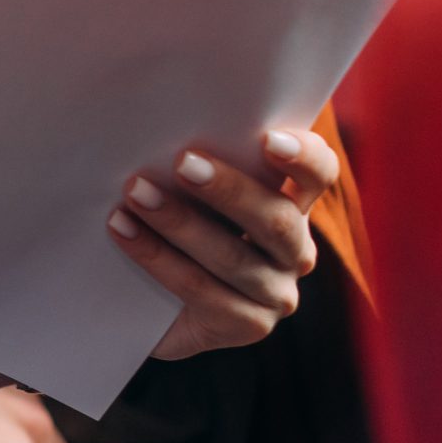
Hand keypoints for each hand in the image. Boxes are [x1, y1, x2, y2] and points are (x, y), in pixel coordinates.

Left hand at [113, 127, 335, 360]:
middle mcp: (293, 249)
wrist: (142, 297)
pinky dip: (158, 258)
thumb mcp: (185, 184)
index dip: (303, 156)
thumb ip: (194, 158)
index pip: (317, 173)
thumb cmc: (167, 218)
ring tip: (135, 193)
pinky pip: (204, 292)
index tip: (267, 138)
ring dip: (180, 223)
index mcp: (291, 202)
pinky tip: (124, 231)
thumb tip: (157, 117)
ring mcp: (275, 292)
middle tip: (181, 162)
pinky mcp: (246, 325)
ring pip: (235, 258)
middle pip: (278, 219)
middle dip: (229, 190)